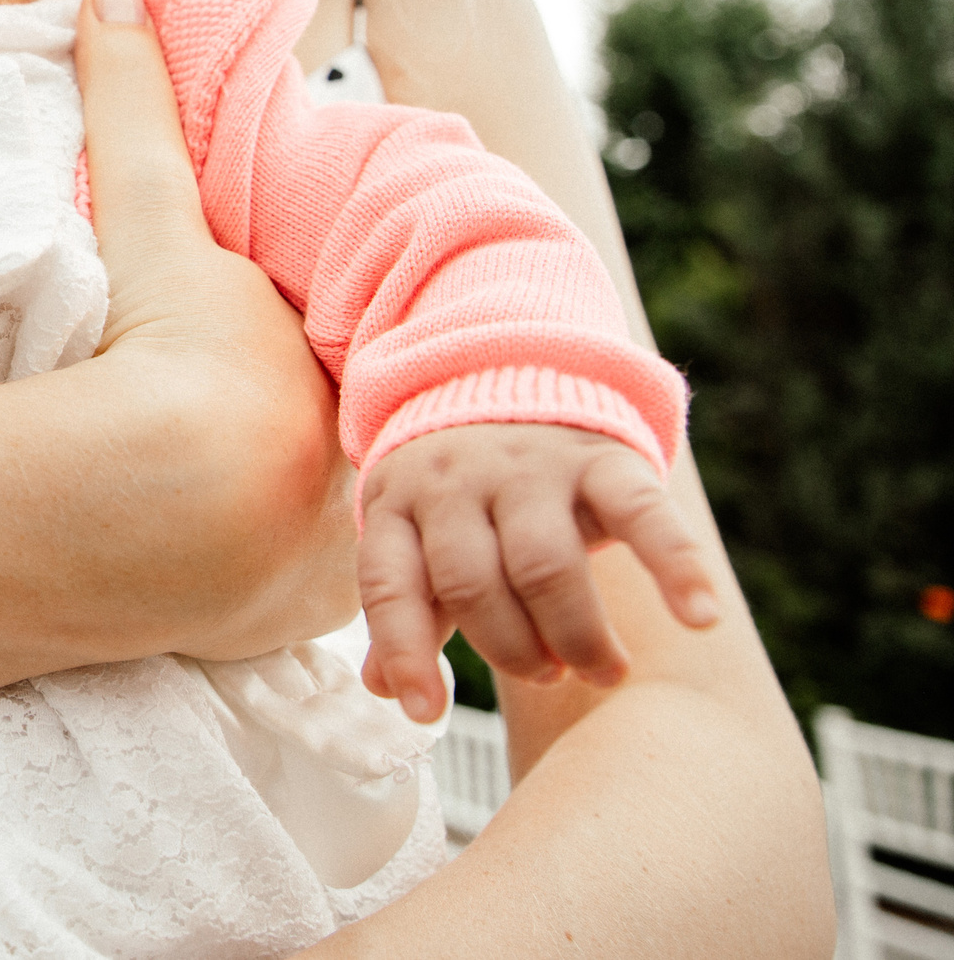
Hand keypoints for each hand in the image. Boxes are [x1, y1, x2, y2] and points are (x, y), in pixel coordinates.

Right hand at [78, 0, 363, 655]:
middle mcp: (355, 451)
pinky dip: (264, 584)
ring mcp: (333, 546)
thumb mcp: (149, 216)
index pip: (324, 340)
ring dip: (297, 516)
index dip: (295, 335)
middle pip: (335, 426)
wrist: (160, 501)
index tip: (246, 333)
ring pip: (328, 518)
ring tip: (234, 505)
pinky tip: (224, 570)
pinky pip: (290, 594)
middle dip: (310, 424)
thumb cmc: (173, 350)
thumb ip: (134, 104)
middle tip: (237, 417)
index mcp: (334, 357)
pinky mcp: (290, 620)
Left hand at [356, 422, 721, 720]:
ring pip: (545, 565)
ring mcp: (530, 466)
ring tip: (601, 669)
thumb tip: (380, 688)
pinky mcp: (602, 457)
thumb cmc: (464, 487)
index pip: (390, 584)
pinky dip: (676, 568)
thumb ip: (407, 604)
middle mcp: (457, 480)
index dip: (404, 651)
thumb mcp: (417, 530)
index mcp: (399, 501)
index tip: (425, 711)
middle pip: (474, 584)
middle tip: (550, 675)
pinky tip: (701, 619)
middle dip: (512, 650)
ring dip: (576, 633)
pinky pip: (642, 513)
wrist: (515, 370)